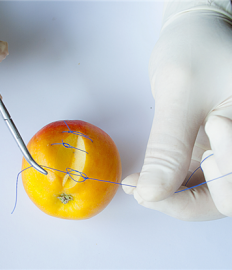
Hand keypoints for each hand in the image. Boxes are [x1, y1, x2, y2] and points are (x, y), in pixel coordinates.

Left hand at [122, 1, 231, 220]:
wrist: (192, 34)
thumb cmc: (192, 52)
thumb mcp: (178, 96)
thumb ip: (168, 147)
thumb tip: (153, 193)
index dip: (193, 195)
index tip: (147, 184)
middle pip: (224, 197)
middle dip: (179, 201)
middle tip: (141, 193)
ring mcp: (229, 149)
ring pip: (209, 193)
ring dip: (171, 195)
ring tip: (138, 187)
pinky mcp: (214, 149)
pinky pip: (197, 179)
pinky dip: (170, 183)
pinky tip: (145, 180)